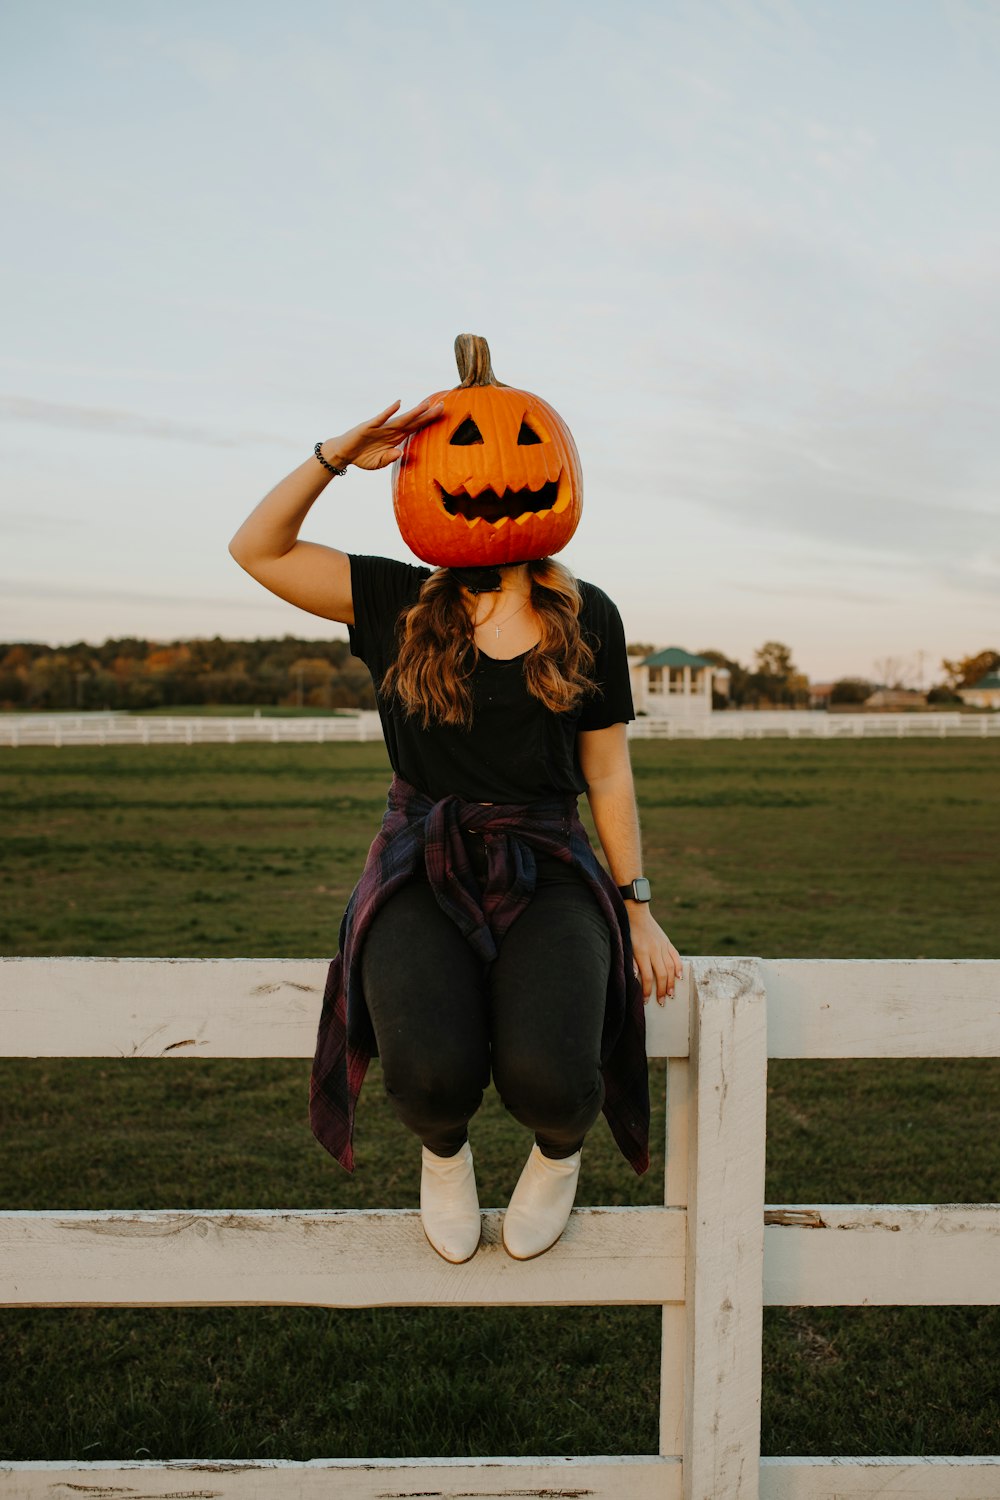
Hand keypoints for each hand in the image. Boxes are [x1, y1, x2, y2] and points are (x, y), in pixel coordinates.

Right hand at [325, 396, 444, 471]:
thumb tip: (400, 453)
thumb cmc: (363, 457)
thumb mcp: (378, 463)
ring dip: (414, 412)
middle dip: (427, 414)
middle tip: (443, 405)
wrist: (344, 453)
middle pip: (413, 421)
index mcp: (395, 438)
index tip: (441, 414)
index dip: (428, 421)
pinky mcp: (369, 426)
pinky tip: (398, 403)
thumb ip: (389, 458)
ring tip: (427, 404)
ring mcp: (381, 427)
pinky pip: (381, 418)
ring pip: (401, 418)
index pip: (415, 427)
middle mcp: (391, 430)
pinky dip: (389, 411)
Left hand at [626, 905, 682, 1005]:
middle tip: (663, 1002)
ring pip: (671, 968)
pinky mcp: (667, 942)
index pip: (648, 977)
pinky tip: (680, 977)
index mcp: (642, 952)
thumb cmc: (627, 930)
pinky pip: (675, 956)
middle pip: (662, 975)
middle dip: (662, 991)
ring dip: (672, 983)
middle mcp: (654, 950)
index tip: (646, 1000)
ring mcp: (662, 946)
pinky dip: (679, 967)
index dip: (648, 990)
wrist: (635, 912)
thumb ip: (630, 962)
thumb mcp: (624, 946)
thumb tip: (635, 976)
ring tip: (671, 994)